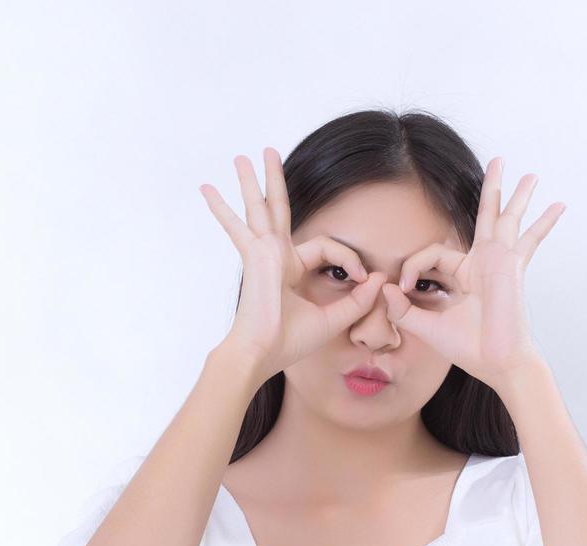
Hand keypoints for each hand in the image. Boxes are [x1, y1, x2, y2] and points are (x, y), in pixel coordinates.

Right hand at [200, 148, 386, 381]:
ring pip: (260, 207)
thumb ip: (358, 299)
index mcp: (292, 268)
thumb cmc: (290, 342)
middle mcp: (275, 255)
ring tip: (242, 157)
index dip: (350, 257)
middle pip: (278, 209)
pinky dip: (221, 209)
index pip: (327, 246)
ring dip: (252, 181)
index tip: (362, 277)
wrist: (262, 352)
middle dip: (274, 182)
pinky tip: (206, 189)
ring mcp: (262, 252)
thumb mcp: (334, 318)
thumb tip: (380, 277)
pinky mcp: (255, 254)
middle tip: (268, 152)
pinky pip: (238, 225)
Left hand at [378, 157, 563, 389]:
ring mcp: (500, 262)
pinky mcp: (511, 266)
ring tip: (530, 174)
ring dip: (516, 194)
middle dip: (490, 189)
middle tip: (497, 162)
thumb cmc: (468, 349)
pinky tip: (559, 205)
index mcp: (463, 274)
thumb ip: (404, 309)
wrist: (496, 363)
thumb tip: (385, 287)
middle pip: (484, 216)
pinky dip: (544, 223)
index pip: (432, 253)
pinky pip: (530, 239)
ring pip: (506, 218)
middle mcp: (483, 263)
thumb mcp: (427, 326)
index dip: (412, 266)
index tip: (403, 288)